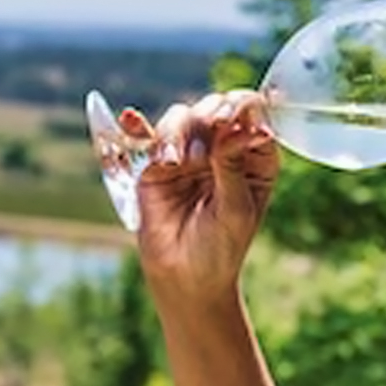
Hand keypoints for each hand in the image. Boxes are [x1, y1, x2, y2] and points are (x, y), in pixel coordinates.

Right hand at [120, 89, 279, 299]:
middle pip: (216, 108)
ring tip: (176, 162)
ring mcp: (189, 153)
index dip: (244, 108)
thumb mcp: (236, 209)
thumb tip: (234, 128)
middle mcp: (223, 148)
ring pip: (183, 117)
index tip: (234, 121)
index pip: (253, 115)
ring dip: (179, 131)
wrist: (186, 277)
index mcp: (254, 156)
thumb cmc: (222, 247)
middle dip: (211, 113)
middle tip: (211, 127)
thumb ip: (233, 167)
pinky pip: (148, 136)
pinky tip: (131, 120)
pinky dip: (139, 126)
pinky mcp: (156, 164)